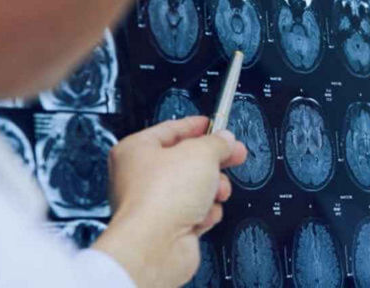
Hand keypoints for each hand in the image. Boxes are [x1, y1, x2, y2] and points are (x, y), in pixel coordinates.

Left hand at [90, 116, 246, 286]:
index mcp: (135, 150)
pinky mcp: (167, 228)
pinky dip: (205, 213)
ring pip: (194, 189)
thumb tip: (224, 140)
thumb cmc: (160, 198)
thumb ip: (216, 142)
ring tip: (218, 190)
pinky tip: (204, 213)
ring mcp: (154, 205)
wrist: (156, 245)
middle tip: (233, 154)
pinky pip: (195, 213)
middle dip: (213, 161)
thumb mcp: (201, 153)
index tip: (215, 125)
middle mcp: (139, 178)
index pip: (171, 130)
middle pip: (185, 161)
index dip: (196, 126)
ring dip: (212, 190)